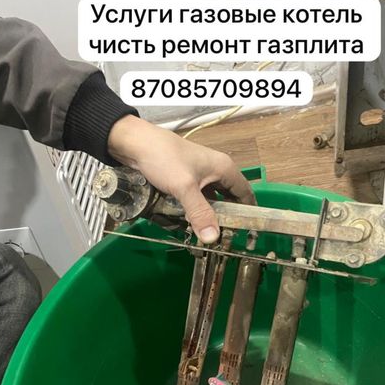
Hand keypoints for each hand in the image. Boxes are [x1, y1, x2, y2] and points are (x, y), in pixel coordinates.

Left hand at [107, 114, 255, 242]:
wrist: (135, 143)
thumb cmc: (164, 159)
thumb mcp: (184, 187)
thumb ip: (199, 213)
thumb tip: (213, 239)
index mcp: (224, 168)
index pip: (246, 195)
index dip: (249, 214)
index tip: (245, 235)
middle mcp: (217, 171)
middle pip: (230, 200)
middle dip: (228, 219)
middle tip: (224, 241)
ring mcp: (201, 176)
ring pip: (213, 201)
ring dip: (210, 217)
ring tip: (208, 236)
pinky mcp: (187, 180)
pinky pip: (198, 200)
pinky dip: (197, 211)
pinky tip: (192, 224)